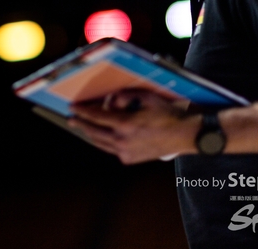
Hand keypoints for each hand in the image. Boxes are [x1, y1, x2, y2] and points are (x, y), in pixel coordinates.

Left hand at [68, 90, 199, 163]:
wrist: (185, 135)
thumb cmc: (168, 114)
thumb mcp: (146, 98)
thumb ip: (125, 96)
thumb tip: (110, 100)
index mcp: (126, 125)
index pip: (96, 117)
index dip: (83, 111)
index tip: (73, 107)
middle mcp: (123, 141)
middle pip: (94, 132)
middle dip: (80, 124)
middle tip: (71, 119)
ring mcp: (126, 153)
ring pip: (101, 143)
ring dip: (90, 134)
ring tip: (82, 127)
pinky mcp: (130, 159)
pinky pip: (111, 149)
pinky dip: (105, 141)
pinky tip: (102, 136)